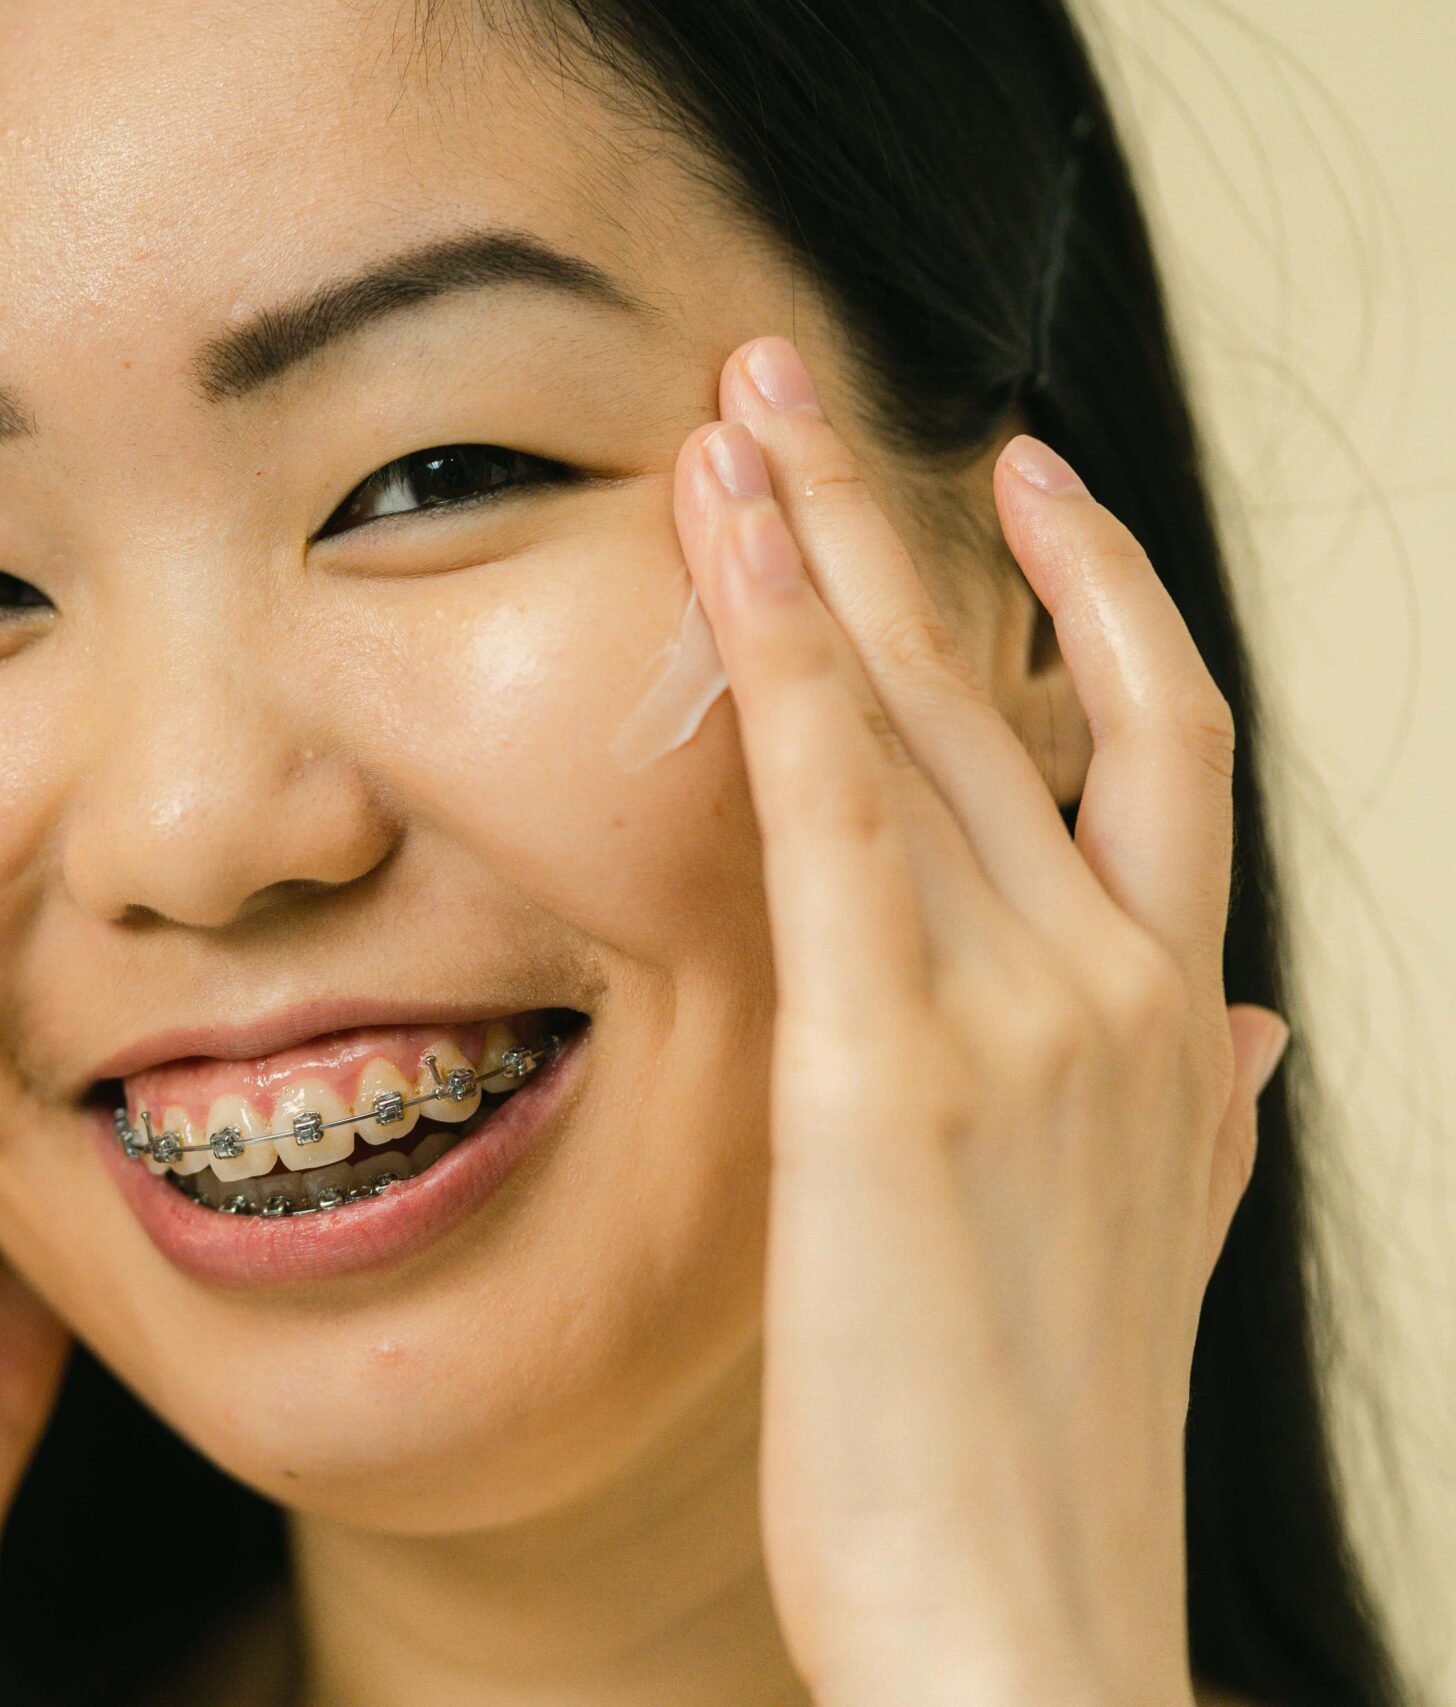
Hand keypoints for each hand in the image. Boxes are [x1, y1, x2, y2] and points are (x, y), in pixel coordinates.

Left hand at [675, 339, 1287, 1706]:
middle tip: (791, 380)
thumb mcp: (1159, 1256)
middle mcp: (1127, 991)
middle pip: (1023, 690)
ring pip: (922, 714)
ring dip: (818, 540)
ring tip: (725, 412)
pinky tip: (725, 539)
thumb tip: (1255, 1035)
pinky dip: (785, 652)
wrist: (1028, 1627)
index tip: (1010, 484)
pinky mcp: (890, 1066)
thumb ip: (1202, 1120)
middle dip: (905, 517)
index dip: (1092, 597)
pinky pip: (834, 806)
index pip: (1158, 750)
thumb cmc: (1050, 1456)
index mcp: (1180, 1031)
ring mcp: (1024, 1016)